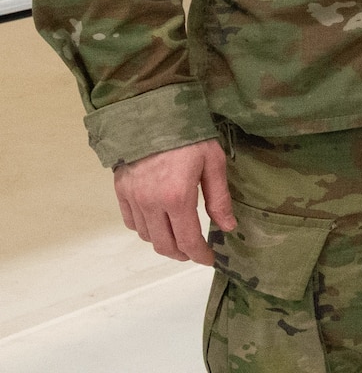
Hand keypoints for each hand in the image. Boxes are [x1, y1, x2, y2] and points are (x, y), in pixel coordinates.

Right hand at [113, 139, 235, 264]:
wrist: (152, 114)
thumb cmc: (188, 137)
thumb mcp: (212, 163)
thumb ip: (219, 198)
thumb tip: (228, 227)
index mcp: (177, 198)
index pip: (187, 240)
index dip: (199, 255)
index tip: (209, 259)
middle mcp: (151, 204)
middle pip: (164, 245)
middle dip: (182, 254)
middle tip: (195, 251)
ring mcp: (133, 199)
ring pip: (147, 236)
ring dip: (164, 242)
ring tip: (179, 236)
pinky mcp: (121, 192)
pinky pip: (132, 222)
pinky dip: (145, 229)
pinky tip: (158, 222)